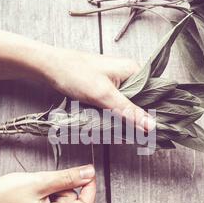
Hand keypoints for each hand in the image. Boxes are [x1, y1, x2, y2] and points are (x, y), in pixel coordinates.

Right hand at [0, 165, 95, 202]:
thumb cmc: (4, 196)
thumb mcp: (40, 182)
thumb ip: (68, 178)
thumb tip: (89, 173)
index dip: (89, 187)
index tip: (88, 171)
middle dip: (64, 187)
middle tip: (45, 183)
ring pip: (64, 201)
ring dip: (55, 189)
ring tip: (35, 189)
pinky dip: (48, 194)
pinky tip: (34, 193)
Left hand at [38, 47, 154, 131]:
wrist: (49, 67)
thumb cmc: (76, 74)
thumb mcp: (104, 95)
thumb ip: (128, 111)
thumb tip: (151, 125)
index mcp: (133, 70)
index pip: (154, 93)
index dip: (154, 112)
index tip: (151, 131)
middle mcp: (127, 74)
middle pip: (140, 101)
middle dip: (136, 118)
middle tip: (132, 135)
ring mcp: (115, 81)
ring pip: (126, 105)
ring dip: (122, 118)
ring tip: (119, 133)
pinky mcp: (103, 87)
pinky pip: (114, 104)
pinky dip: (112, 115)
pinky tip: (109, 125)